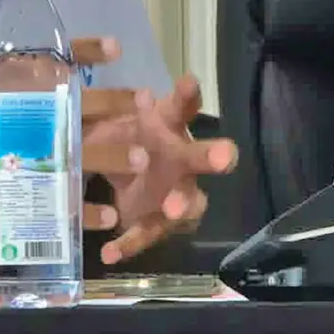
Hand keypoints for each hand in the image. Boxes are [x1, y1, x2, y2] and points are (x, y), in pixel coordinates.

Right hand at [0, 40, 130, 237]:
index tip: (113, 48)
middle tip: (143, 104)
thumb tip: (5, 91)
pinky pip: (41, 205)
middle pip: (60, 109)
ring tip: (137, 161)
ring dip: (100, 157)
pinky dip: (72, 211)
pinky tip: (100, 217)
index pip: (36, 65)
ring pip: (58, 155)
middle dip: (105, 107)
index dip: (78, 54)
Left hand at [86, 72, 236, 264]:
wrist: (126, 178)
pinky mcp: (161, 222)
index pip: (182, 106)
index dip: (187, 95)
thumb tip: (119, 98)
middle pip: (202, 155)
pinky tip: (109, 252)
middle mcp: (182, 158)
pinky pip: (149, 233)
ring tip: (173, 208)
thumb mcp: (109, 123)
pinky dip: (130, 242)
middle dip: (213, 155)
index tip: (188, 82)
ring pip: (190, 200)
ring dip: (182, 203)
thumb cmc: (125, 139)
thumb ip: (109, 114)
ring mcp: (178, 193)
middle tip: (223, 156)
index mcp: (168, 126)